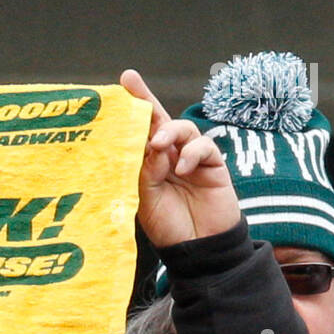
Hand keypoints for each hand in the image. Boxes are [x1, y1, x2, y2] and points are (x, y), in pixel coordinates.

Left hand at [119, 69, 241, 249]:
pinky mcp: (212, 165)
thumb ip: (146, 171)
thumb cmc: (170, 227)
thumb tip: (152, 143)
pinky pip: (203, 146)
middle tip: (132, 84)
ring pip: (182, 129)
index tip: (121, 83)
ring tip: (158, 145)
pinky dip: (192, 153)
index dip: (133, 108)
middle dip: (147, 100)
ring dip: (169, 132)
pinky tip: (183, 169)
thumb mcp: (147, 200)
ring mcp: (191, 159)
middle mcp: (169, 157)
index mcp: (150, 165)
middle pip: (159, 121)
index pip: (140, 133)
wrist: (199, 250)